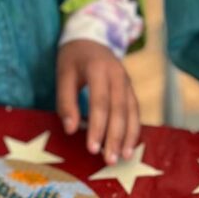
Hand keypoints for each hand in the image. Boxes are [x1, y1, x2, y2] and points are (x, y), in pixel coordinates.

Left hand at [56, 39, 139, 164]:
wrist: (91, 36)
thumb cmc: (73, 58)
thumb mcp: (63, 74)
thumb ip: (66, 101)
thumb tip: (71, 130)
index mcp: (99, 69)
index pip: (100, 102)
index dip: (98, 127)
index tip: (92, 149)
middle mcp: (118, 75)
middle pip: (119, 109)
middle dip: (116, 137)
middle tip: (110, 160)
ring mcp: (127, 80)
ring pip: (132, 111)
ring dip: (129, 135)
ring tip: (124, 157)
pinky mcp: (130, 87)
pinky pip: (135, 109)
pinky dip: (134, 128)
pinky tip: (130, 145)